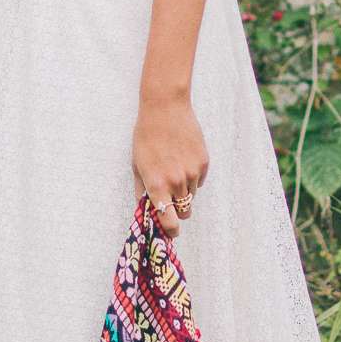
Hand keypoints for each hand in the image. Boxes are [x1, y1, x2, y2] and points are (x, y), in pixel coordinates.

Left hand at [133, 92, 208, 238]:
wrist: (165, 109)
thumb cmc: (145, 137)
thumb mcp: (137, 165)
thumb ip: (142, 192)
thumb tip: (147, 212)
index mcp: (157, 185)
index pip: (169, 222)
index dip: (171, 231)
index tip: (171, 232)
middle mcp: (176, 182)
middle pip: (185, 212)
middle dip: (178, 211)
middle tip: (170, 199)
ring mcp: (192, 173)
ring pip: (191, 196)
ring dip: (184, 191)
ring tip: (173, 169)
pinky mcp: (203, 163)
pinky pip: (199, 181)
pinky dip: (192, 177)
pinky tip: (182, 159)